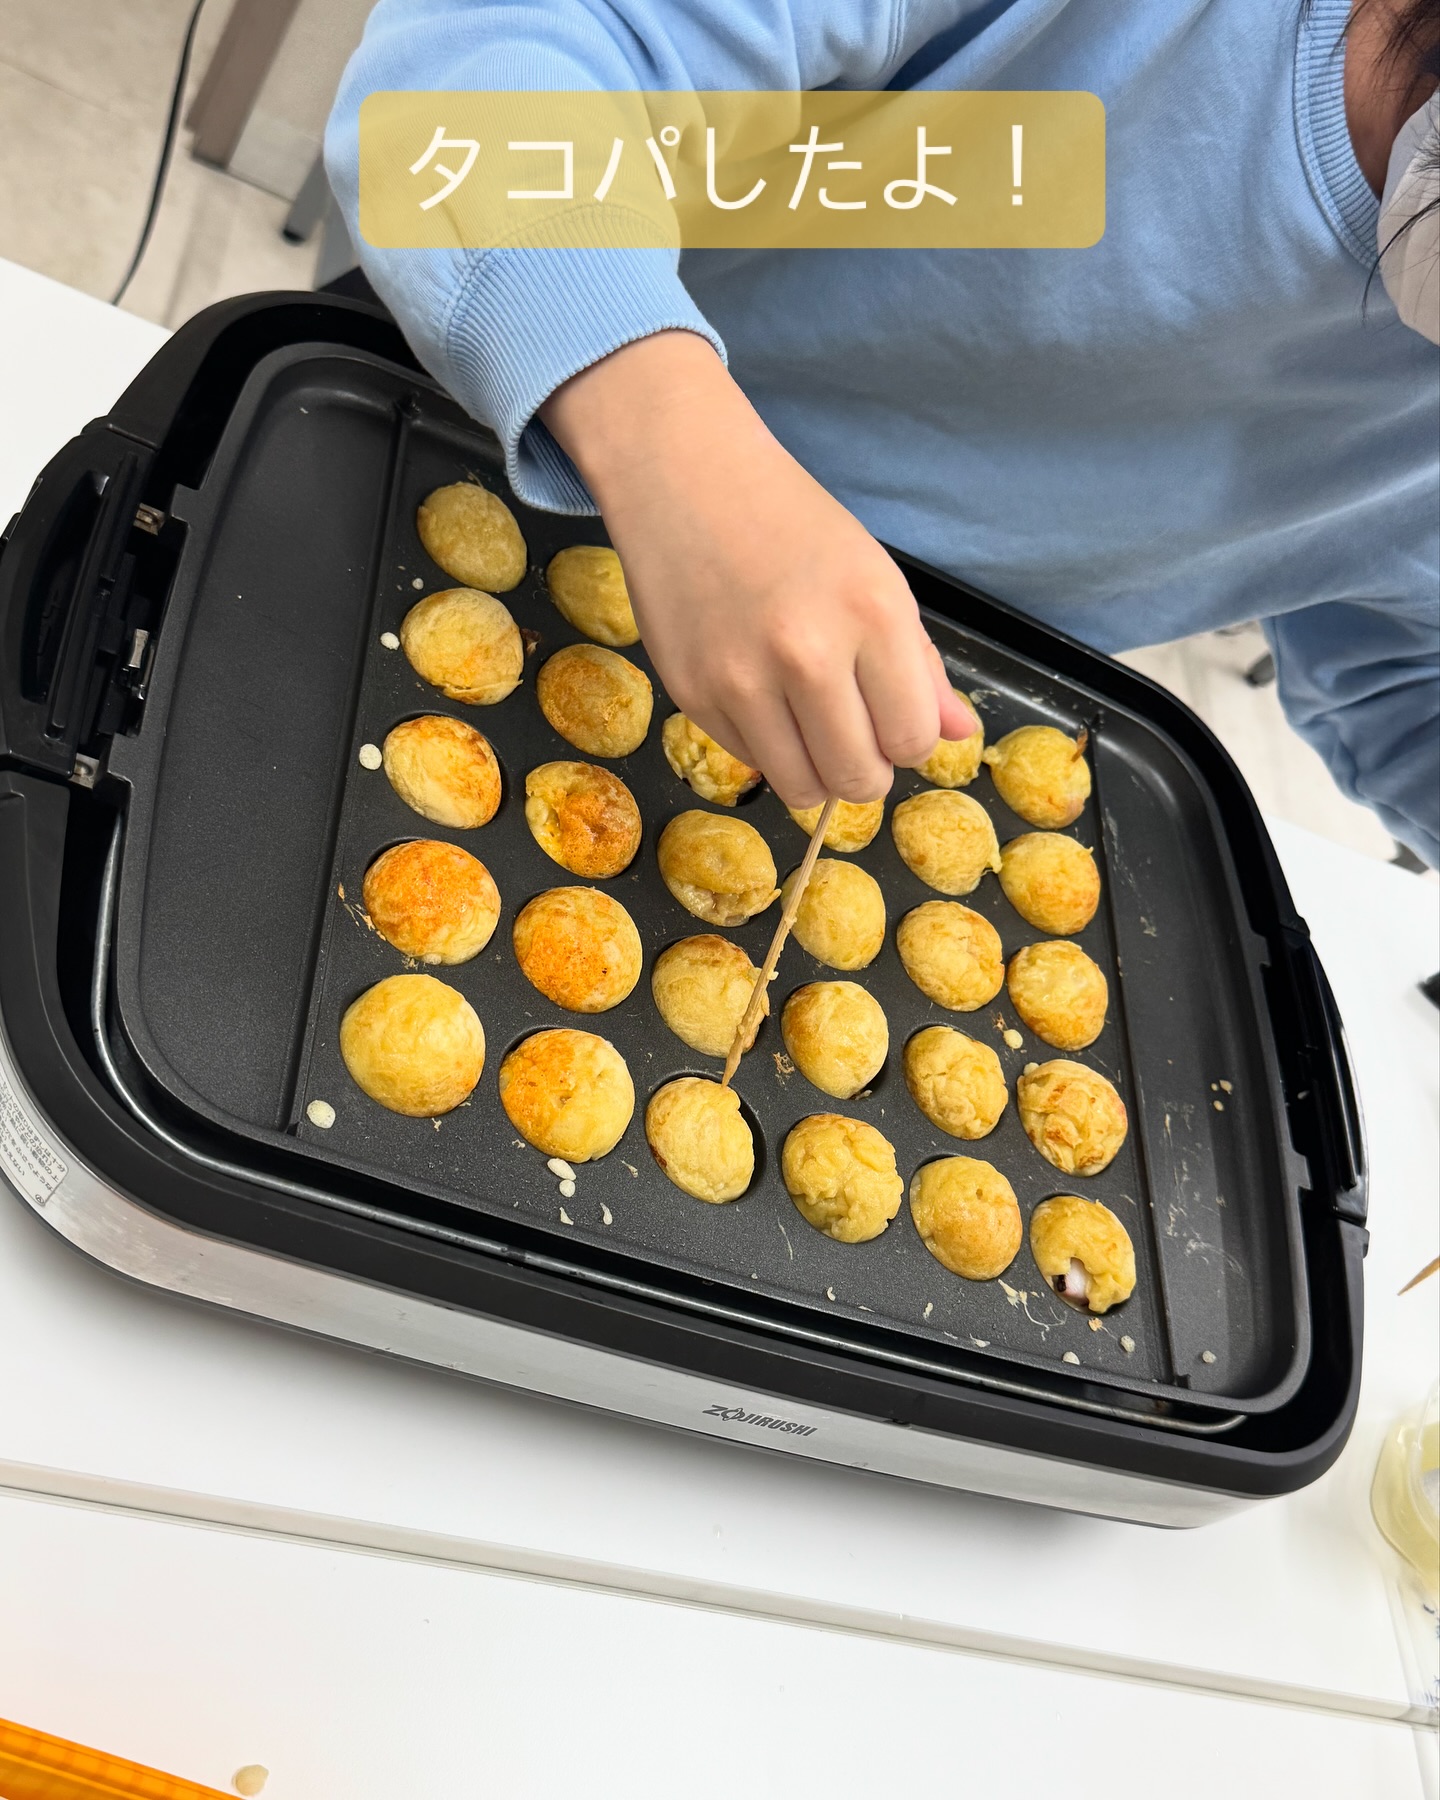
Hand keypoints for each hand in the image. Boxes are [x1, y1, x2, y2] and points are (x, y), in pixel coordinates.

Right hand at [540, 331, 974, 807]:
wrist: (685, 480)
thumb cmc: (792, 524)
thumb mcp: (875, 578)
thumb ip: (920, 664)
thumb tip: (960, 735)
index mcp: (871, 615)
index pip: (913, 739)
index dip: (909, 741)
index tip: (891, 720)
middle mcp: (808, 654)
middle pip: (859, 778)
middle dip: (866, 771)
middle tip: (853, 739)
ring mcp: (742, 681)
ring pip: (802, 789)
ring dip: (817, 775)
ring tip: (811, 734)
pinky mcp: (691, 695)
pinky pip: (750, 762)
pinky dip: (766, 748)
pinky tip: (762, 700)